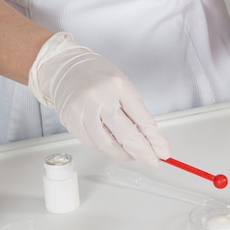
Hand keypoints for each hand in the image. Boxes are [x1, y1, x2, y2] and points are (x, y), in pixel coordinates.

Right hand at [28, 33, 170, 164]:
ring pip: (107, 145)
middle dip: (142, 152)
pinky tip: (112, 144)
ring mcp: (82, 110)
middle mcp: (98, 97)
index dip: (154, 139)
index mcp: (118, 86)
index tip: (162, 152)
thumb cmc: (99, 77)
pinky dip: (106, 148)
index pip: (141, 118)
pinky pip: (92, 144)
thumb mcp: (124, 87)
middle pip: (125, 134)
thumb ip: (136, 113)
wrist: (66, 68)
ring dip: (123, 154)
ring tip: (132, 154)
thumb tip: (152, 141)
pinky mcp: (70, 121)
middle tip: (152, 161)